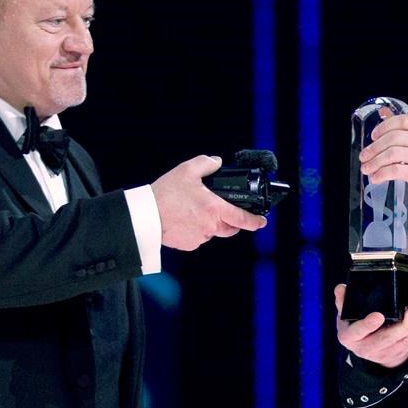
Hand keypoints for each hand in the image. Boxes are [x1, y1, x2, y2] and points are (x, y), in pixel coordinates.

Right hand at [151, 155, 267, 250]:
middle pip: (230, 228)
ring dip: (210, 224)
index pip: (243, 219)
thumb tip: (217, 162)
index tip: (262, 222)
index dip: (255, 221)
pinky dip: (195, 230)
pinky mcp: (188, 245)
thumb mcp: (187, 170)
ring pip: (212, 232)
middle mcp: (210, 226)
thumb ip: (206, 163)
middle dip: (231, 221)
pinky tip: (184, 219)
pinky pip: (198, 238)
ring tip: (193, 210)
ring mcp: (199, 238)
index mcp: (214, 209)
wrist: (145, 216)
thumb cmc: (165, 194)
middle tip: (222, 210)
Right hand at [334, 284, 407, 368]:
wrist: (365, 349)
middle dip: (403, 325)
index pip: (358, 331)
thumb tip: (341, 288)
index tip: (378, 316)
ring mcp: (385, 351)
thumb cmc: (355, 328)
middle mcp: (368, 347)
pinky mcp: (399, 351)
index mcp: (351, 337)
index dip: (368, 325)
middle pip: (387, 339)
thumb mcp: (344, 316)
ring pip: (404, 340)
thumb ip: (343, 301)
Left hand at [358, 114, 407, 211]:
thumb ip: (404, 128)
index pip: (401, 121)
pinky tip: (376, 178)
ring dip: (374, 162)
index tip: (373, 136)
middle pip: (393, 138)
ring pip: (392, 154)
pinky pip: (396, 171)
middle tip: (364, 156)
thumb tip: (382, 112)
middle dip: (374, 148)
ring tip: (367, 168)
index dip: (383, 127)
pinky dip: (382, 174)